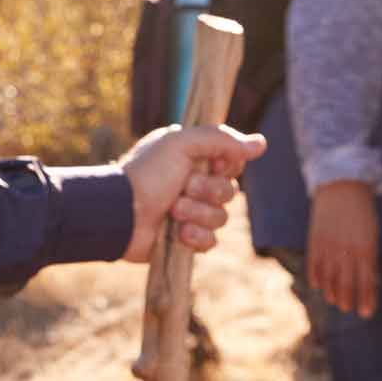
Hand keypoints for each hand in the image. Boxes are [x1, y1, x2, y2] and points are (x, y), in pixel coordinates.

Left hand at [117, 124, 266, 262]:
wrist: (120, 214)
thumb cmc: (147, 174)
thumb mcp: (181, 144)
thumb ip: (221, 140)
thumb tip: (261, 143)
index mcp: (191, 158)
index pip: (232, 164)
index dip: (226, 167)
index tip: (212, 165)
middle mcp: (191, 182)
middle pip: (229, 191)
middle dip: (207, 191)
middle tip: (183, 187)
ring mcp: (189, 211)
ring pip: (221, 217)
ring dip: (197, 213)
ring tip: (173, 210)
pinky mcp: (185, 238)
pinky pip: (211, 241)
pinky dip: (196, 237)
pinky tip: (178, 233)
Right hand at [307, 180, 379, 317]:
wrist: (342, 187)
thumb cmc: (362, 213)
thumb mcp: (371, 235)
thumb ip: (368, 258)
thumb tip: (370, 282)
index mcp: (365, 249)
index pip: (365, 282)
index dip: (366, 299)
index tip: (366, 313)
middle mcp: (346, 250)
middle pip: (346, 283)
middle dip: (348, 299)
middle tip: (348, 309)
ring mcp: (328, 246)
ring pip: (328, 277)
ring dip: (332, 291)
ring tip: (335, 300)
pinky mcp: (314, 240)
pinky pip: (314, 265)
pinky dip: (316, 277)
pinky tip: (319, 286)